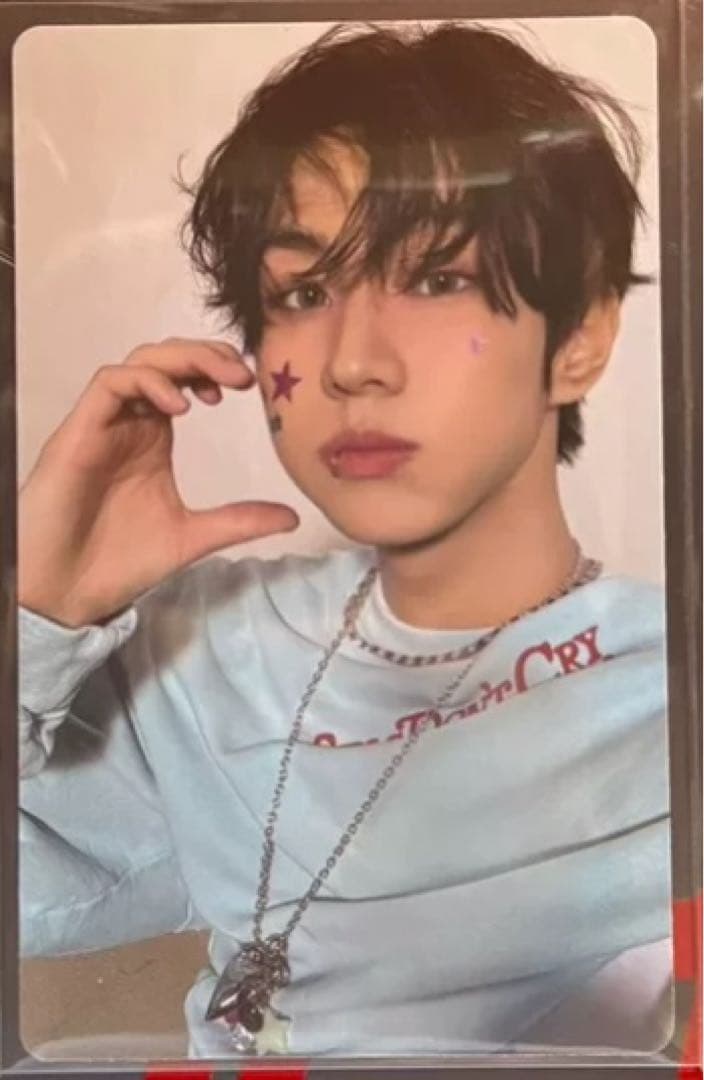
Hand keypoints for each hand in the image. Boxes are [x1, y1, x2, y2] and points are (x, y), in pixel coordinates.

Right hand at [18, 338, 298, 626]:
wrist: (69, 592)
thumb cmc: (119, 562)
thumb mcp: (193, 537)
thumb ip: (239, 521)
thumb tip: (293, 517)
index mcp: (153, 438)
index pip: (184, 379)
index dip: (216, 370)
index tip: (250, 387)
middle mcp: (129, 422)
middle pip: (166, 360)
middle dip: (207, 355)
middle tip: (243, 376)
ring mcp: (104, 424)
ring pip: (139, 361)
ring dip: (182, 360)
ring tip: (219, 383)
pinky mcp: (79, 432)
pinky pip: (109, 383)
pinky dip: (147, 384)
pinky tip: (179, 408)